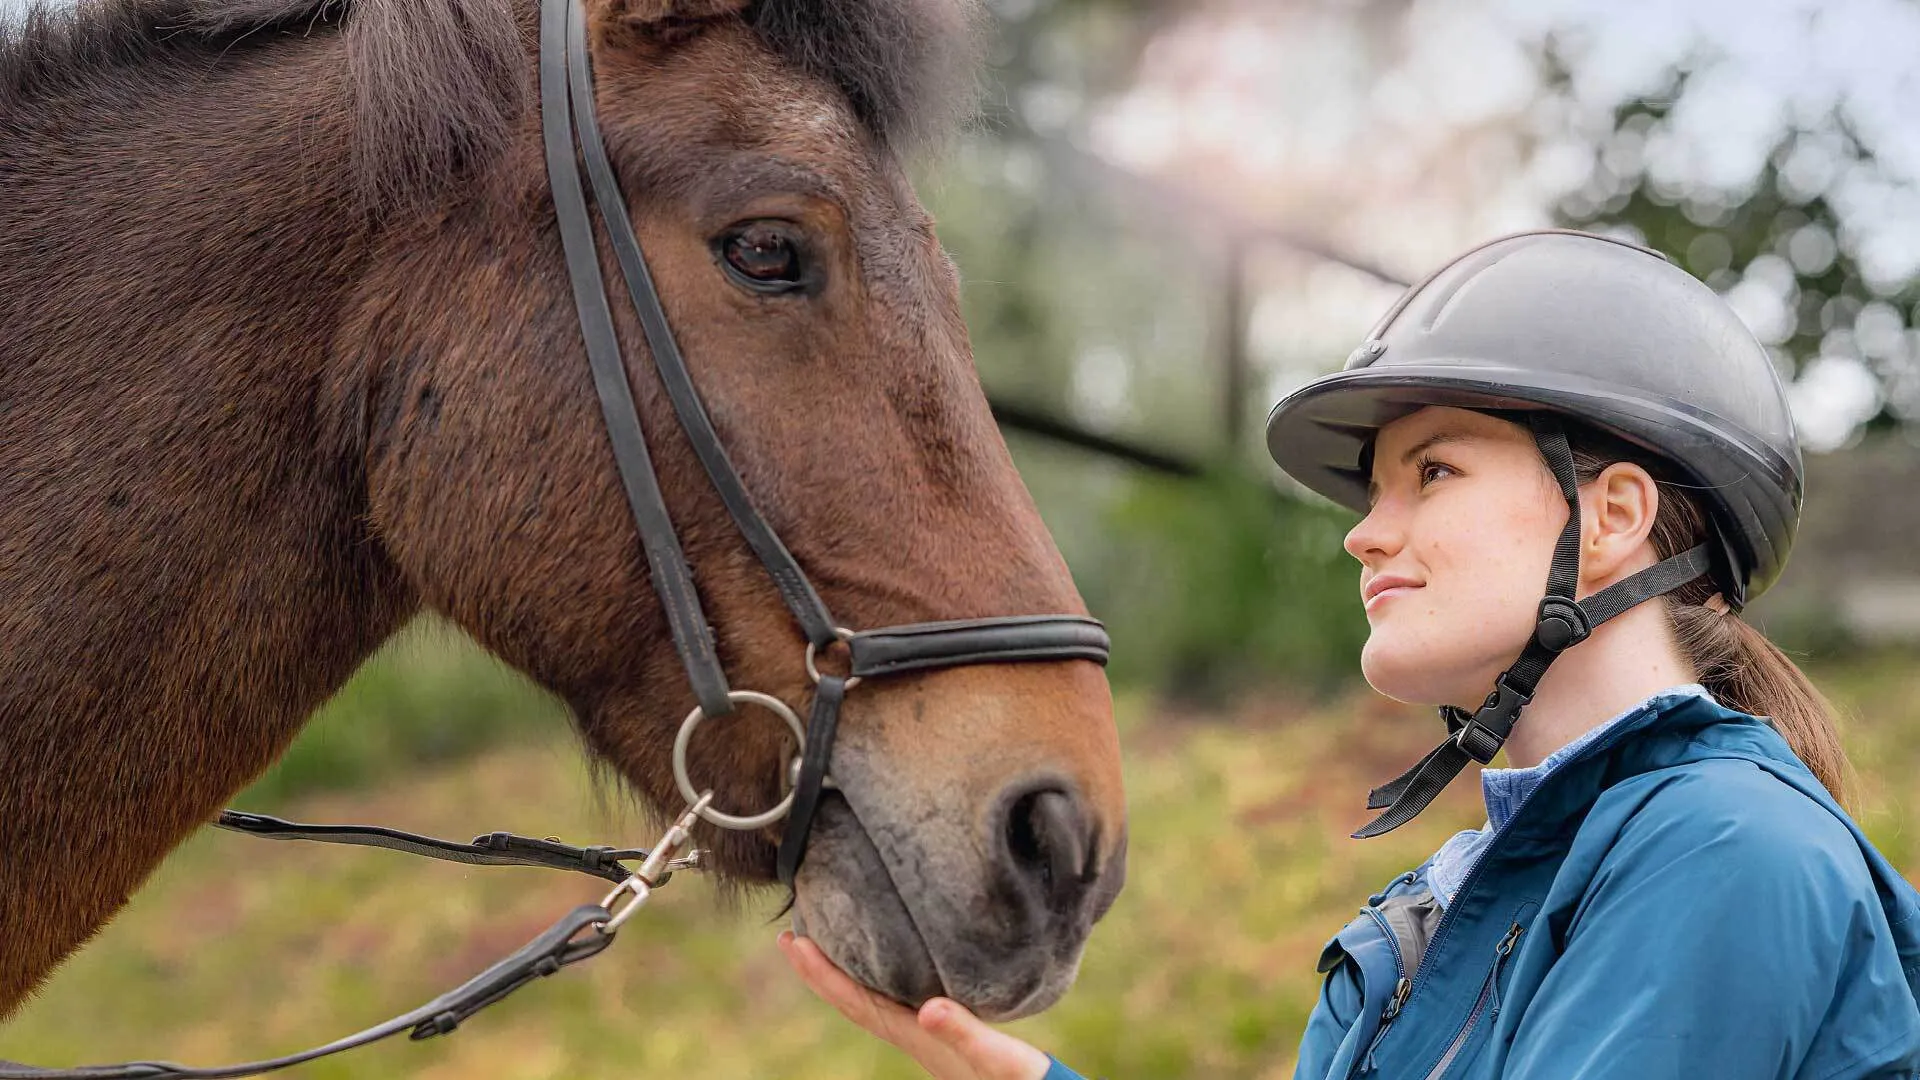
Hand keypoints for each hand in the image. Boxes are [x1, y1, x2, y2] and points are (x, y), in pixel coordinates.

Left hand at [778, 930, 1052, 1079]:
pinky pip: (891, 999)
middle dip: (820, 970)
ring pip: (868, 999)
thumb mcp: (994, 1056)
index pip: (855, 1001)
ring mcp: (922, 1034)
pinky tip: (883, 962)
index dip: (822, 974)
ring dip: (841, 973)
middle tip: (790, 937)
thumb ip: (963, 1031)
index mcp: (914, 1036)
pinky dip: (873, 978)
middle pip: (852, 999)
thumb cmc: (1016, 1079)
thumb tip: (927, 1010)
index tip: (793, 943)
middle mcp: (910, 1034)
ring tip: (824, 942)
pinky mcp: (939, 1030)